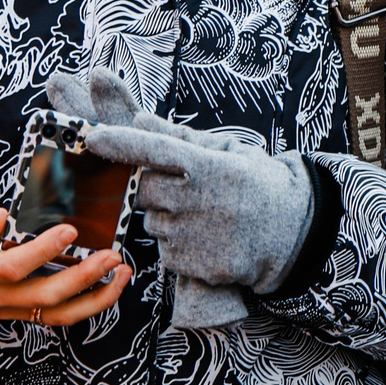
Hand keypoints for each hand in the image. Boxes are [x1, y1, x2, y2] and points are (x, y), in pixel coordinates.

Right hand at [0, 209, 129, 326]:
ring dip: (95, 300)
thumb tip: (0, 217)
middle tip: (113, 257)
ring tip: (121, 276)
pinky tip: (104, 287)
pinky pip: (53, 314)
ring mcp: (5, 310)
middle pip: (45, 298)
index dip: (43, 251)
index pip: (13, 268)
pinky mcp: (15, 312)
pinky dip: (84, 304)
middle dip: (85, 280)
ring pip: (56, 315)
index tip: (69, 231)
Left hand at [53, 67, 314, 328]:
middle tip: (178, 187)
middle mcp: (201, 200)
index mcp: (209, 166)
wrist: (292, 231)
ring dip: (166, 217)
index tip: (93, 138)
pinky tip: (204, 238)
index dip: (121, 143)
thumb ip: (177, 137)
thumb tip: (137, 118)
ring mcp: (199, 236)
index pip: (155, 149)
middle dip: (150, 187)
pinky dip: (176, 245)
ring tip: (202, 214)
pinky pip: (165, 252)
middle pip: (144, 189)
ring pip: (152, 222)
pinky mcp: (199, 266)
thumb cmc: (253, 182)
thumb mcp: (223, 151)